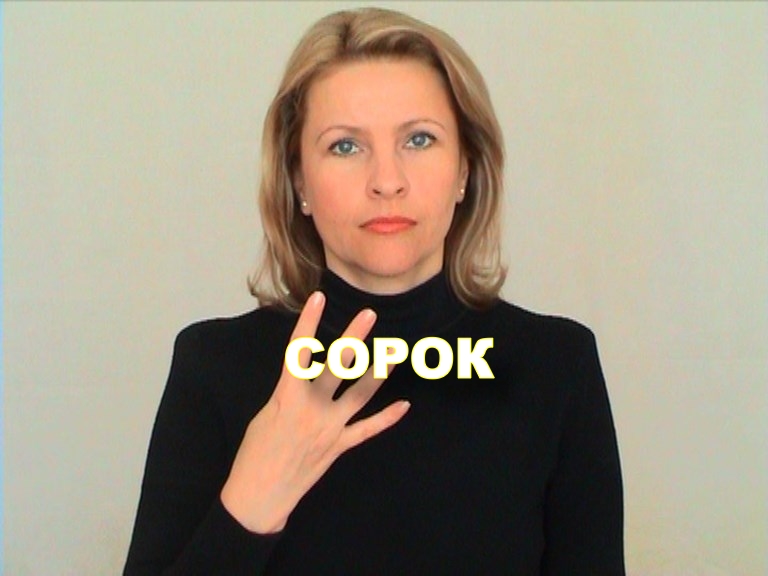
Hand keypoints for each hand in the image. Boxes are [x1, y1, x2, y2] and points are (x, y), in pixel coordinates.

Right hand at [220, 291, 409, 533]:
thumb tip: (305, 377)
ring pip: (360, 395)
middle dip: (354, 339)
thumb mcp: (266, 413)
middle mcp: (312, 409)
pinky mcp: (339, 447)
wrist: (259, 495)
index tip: (318, 298)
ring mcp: (329, 429)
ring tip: (394, 353)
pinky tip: (404, 406)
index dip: (308, 322)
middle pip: (337, 367)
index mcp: (287, 397)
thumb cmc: (255, 452)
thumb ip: (290, 393)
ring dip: (378, 373)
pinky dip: (386, 418)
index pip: (299, 351)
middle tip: (369, 315)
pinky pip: (367, 430)